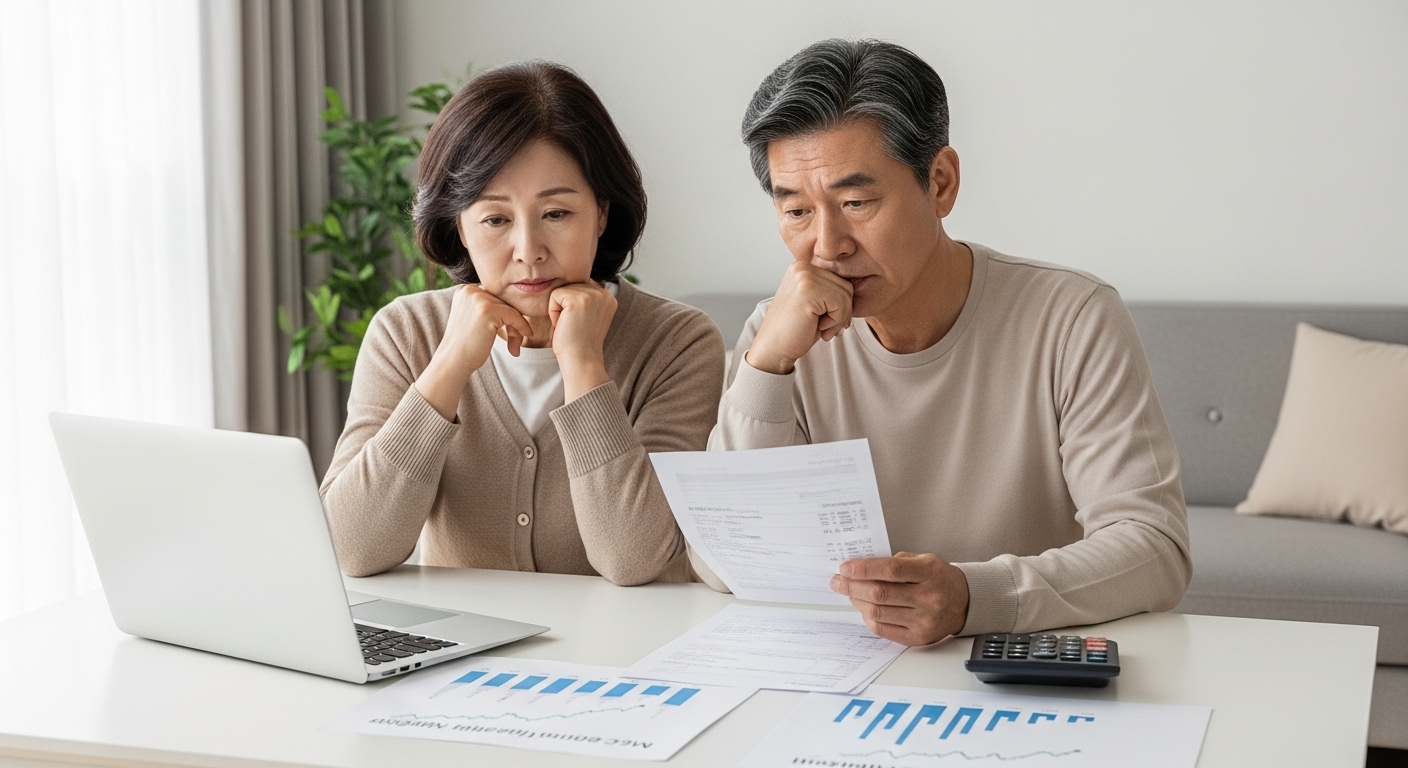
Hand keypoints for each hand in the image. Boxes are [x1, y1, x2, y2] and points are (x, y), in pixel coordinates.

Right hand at [415, 284, 534, 420]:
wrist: (454, 362)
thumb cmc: (467, 345)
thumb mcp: (476, 320)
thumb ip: (490, 308)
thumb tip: (519, 303)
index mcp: (465, 290)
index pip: (495, 297)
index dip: (505, 315)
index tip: (510, 333)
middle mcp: (470, 290)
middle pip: (504, 302)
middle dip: (512, 323)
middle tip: (514, 344)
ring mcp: (478, 298)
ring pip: (511, 309)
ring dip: (516, 329)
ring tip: (514, 347)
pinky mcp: (488, 310)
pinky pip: (514, 315)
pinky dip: (521, 329)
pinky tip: (517, 346)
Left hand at [548, 281, 616, 400]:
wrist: (582, 361)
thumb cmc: (579, 343)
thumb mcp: (588, 315)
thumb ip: (585, 298)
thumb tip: (570, 283)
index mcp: (609, 296)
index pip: (580, 286)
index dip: (572, 305)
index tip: (580, 324)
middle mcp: (604, 293)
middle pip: (570, 286)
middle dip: (565, 307)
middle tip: (574, 326)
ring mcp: (592, 295)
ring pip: (561, 290)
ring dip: (559, 310)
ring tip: (570, 326)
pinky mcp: (578, 299)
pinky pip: (554, 296)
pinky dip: (553, 312)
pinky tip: (564, 325)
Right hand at [745, 262, 852, 374]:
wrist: (773, 350)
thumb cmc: (796, 331)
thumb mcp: (817, 306)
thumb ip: (832, 292)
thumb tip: (862, 283)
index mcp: (803, 268)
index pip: (841, 281)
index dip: (842, 305)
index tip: (830, 322)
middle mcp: (802, 267)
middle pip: (846, 286)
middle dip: (843, 312)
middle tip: (828, 330)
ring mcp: (804, 276)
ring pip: (846, 295)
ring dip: (839, 319)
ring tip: (823, 330)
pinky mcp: (808, 290)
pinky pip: (840, 303)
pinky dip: (835, 322)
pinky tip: (818, 328)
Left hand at [829, 552, 969, 645]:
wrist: (963, 602)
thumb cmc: (938, 577)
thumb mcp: (923, 559)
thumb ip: (895, 561)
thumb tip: (860, 567)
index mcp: (930, 573)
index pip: (891, 570)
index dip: (864, 569)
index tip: (845, 567)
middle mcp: (929, 598)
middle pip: (880, 594)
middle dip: (853, 586)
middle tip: (838, 581)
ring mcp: (924, 620)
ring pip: (878, 613)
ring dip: (857, 601)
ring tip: (849, 592)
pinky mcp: (918, 638)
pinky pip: (883, 629)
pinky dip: (868, 617)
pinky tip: (864, 607)